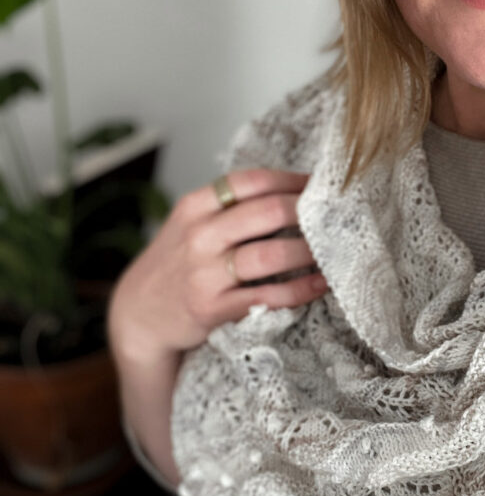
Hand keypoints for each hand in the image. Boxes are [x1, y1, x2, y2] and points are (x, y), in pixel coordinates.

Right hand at [107, 168, 326, 366]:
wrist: (138, 315)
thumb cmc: (177, 264)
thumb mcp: (191, 224)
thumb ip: (231, 208)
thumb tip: (294, 194)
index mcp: (195, 206)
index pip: (252, 181)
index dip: (292, 180)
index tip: (320, 185)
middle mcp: (199, 235)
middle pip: (268, 212)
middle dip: (308, 212)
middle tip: (335, 217)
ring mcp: (205, 273)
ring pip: (271, 254)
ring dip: (311, 252)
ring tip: (334, 250)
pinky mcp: (213, 308)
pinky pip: (268, 296)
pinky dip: (301, 290)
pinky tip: (320, 284)